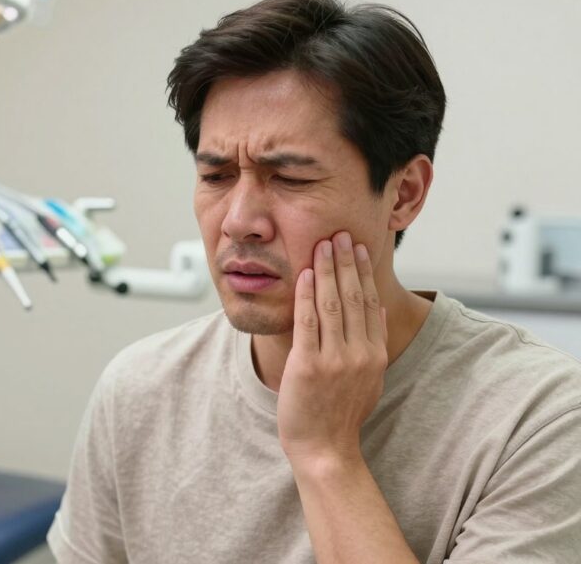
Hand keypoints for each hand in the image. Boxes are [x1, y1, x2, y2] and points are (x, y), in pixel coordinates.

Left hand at [277, 231, 388, 464]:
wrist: (325, 449)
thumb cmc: (341, 415)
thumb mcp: (368, 379)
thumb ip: (371, 344)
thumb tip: (377, 309)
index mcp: (375, 355)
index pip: (370, 303)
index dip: (365, 272)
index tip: (360, 248)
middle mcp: (359, 354)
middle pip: (354, 297)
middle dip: (347, 262)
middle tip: (341, 234)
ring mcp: (334, 359)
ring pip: (333, 303)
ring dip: (328, 269)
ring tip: (324, 244)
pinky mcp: (308, 365)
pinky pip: (307, 321)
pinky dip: (308, 294)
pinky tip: (306, 273)